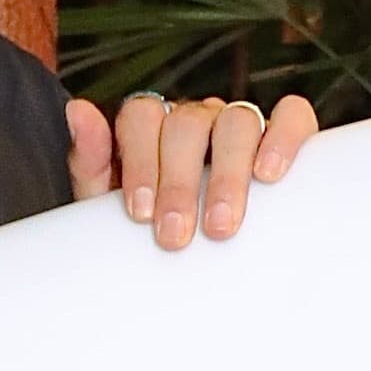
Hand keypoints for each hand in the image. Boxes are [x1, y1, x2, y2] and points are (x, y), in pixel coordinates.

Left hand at [69, 84, 319, 246]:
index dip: (139, 161)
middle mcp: (197, 118)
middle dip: (179, 183)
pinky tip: (270, 174)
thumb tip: (78, 110)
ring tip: (221, 224)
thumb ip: (93, 162)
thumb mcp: (111, 205)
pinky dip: (283, 138)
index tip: (140, 213)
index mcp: (153, 127)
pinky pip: (292, 116)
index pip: (141, 117)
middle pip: (188, 123)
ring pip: (238, 120)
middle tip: (176, 234)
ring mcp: (241, 122)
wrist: (197, 260)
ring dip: (228, 173)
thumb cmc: (154, 228)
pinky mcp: (285, 134)